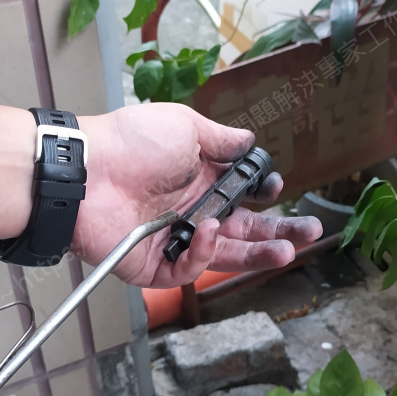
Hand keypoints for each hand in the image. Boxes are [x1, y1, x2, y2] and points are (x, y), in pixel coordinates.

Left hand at [74, 104, 321, 287]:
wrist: (86, 171)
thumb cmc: (130, 143)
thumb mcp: (185, 127)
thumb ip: (222, 139)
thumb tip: (249, 140)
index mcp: (199, 179)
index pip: (243, 196)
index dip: (265, 195)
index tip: (278, 189)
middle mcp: (191, 211)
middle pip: (244, 231)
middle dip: (279, 232)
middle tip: (310, 233)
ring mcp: (174, 240)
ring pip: (224, 256)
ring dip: (258, 255)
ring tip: (287, 251)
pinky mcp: (154, 266)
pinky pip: (189, 269)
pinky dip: (203, 253)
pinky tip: (209, 231)